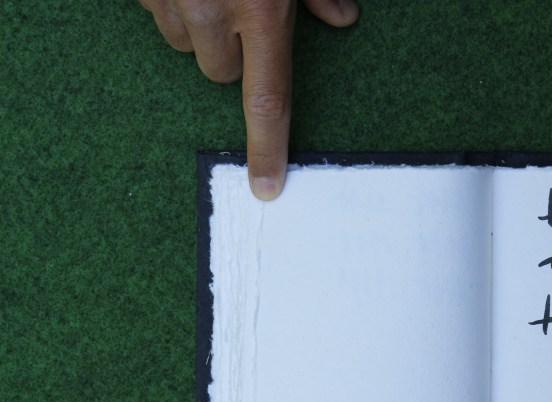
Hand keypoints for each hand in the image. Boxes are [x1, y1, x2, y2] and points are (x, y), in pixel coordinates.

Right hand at [139, 0, 359, 199]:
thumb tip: (344, 18)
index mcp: (263, 10)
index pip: (268, 100)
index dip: (267, 147)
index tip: (265, 186)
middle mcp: (212, 12)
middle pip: (221, 72)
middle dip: (231, 51)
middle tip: (239, 9)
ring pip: (184, 45)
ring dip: (197, 26)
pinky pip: (158, 13)